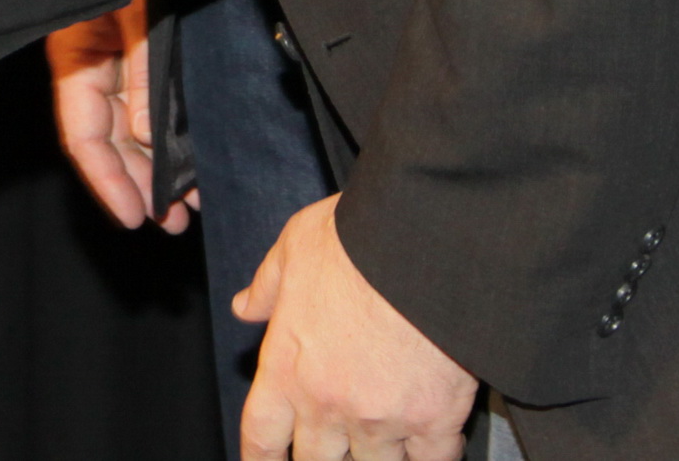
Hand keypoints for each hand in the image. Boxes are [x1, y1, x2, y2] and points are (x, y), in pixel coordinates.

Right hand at [49, 0, 194, 232]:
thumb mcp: (137, 9)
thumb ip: (141, 73)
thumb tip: (149, 137)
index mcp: (76, 47)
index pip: (82, 130)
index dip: (105, 178)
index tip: (134, 216)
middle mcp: (95, 56)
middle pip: (109, 136)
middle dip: (138, 182)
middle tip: (171, 222)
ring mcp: (122, 52)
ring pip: (134, 125)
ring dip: (158, 166)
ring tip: (189, 203)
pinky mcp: (148, 46)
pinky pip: (153, 102)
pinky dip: (170, 134)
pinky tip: (192, 161)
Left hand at [235, 195, 478, 460]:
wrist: (421, 241)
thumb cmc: (355, 239)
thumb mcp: (292, 248)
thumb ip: (267, 287)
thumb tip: (246, 307)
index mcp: (287, 366)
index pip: (261, 434)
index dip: (260, 459)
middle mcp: (327, 403)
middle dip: (322, 459)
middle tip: (333, 450)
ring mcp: (380, 417)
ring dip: (376, 457)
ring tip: (384, 443)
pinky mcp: (433, 419)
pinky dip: (430, 457)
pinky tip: (430, 445)